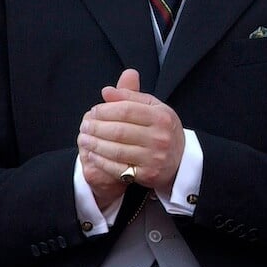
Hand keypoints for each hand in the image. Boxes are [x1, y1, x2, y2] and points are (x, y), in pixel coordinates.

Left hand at [78, 69, 185, 205]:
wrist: (181, 159)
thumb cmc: (163, 129)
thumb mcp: (154, 108)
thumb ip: (130, 96)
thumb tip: (106, 91)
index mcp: (161, 117)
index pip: (126, 110)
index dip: (105, 110)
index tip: (93, 111)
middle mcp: (160, 137)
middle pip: (119, 131)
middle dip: (96, 128)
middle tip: (84, 126)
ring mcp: (154, 157)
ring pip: (116, 150)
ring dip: (95, 144)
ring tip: (84, 139)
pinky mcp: (148, 174)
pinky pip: (118, 168)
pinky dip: (101, 161)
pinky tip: (93, 154)